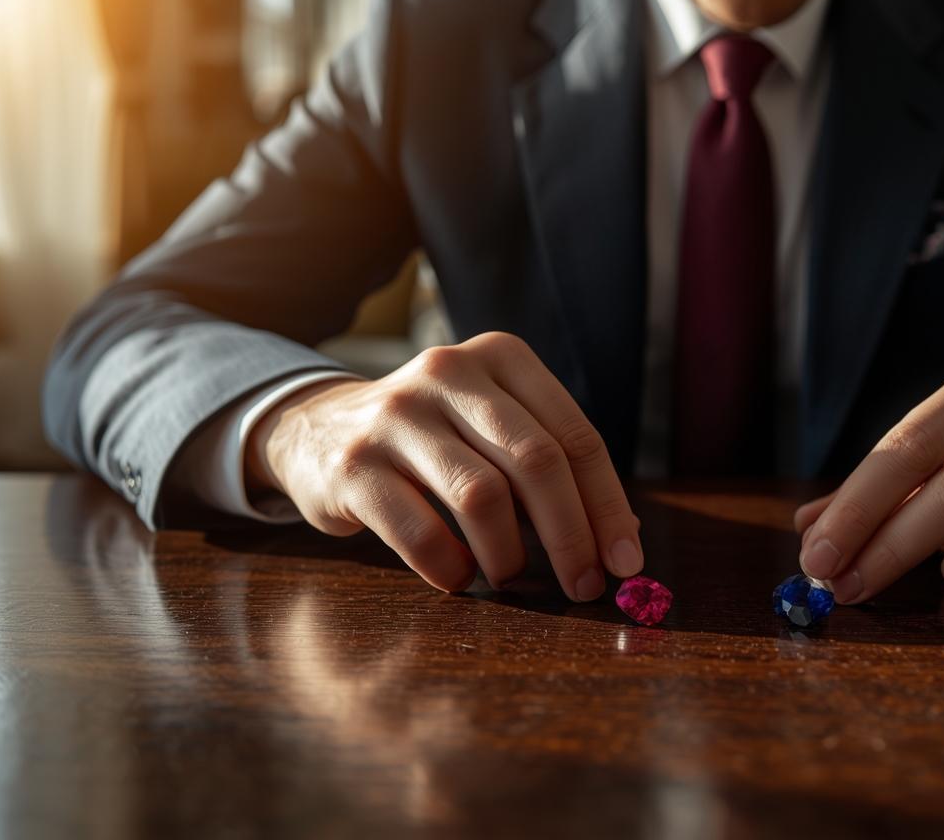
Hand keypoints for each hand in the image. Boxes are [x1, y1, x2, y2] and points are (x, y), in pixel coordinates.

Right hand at [246, 332, 642, 599]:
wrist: (317, 429)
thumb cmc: (434, 441)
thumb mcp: (493, 430)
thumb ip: (553, 469)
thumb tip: (621, 538)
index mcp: (501, 357)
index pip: (575, 437)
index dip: (607, 505)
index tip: (627, 561)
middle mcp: (449, 373)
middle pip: (536, 462)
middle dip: (571, 535)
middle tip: (584, 585)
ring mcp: (396, 415)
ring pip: (481, 496)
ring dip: (510, 555)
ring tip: (511, 576)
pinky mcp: (354, 463)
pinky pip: (419, 531)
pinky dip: (450, 567)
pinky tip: (458, 577)